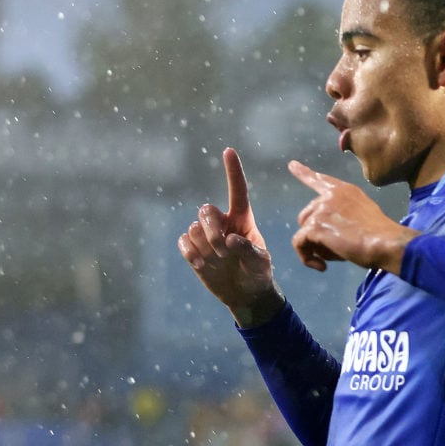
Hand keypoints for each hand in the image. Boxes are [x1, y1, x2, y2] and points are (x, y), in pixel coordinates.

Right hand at [178, 148, 283, 327]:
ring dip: (205, 244)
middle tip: (223, 248)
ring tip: (218, 259)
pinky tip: (201, 263)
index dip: (233, 171)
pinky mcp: (193, 250)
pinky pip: (183, 241)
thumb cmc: (258, 274)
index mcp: (243, 219)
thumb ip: (249, 250)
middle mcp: (223, 223)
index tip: (229, 151)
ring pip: (194, 227)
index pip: (237, 191)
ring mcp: (206, 236)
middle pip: (206, 210)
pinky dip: (190, 252)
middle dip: (211, 229)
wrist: (245, 294)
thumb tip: (230, 239)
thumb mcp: (261, 264)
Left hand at [289, 160, 420, 273]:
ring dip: (315, 247)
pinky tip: (321, 266)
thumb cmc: (381, 234)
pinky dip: (306, 257)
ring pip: (304, 231)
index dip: (305, 173)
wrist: (385, 242)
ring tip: (334, 257)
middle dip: (316, 234)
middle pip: (308, 215)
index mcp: (345, 190)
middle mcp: (330, 195)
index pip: (321, 180)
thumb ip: (346, 214)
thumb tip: (331, 231)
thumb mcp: (364, 214)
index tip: (292, 165)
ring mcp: (322, 209)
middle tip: (335, 249)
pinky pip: (299, 243)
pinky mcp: (315, 226)